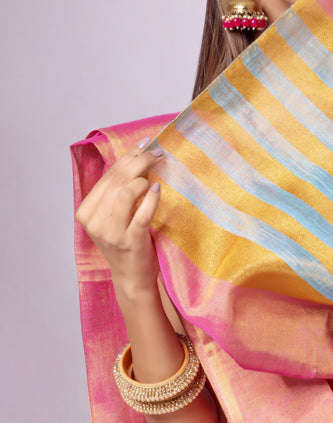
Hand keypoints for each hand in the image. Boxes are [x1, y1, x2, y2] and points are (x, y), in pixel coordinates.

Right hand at [75, 139, 162, 297]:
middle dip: (138, 162)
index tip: (144, 144)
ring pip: (125, 193)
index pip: (107, 177)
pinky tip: (157, 190)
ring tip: (154, 177)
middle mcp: (94, 223)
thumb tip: (136, 156)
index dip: (127, 157)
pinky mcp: (131, 241)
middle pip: (116, 181)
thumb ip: (117, 192)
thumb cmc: (126, 243)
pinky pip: (142, 213)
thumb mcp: (113, 217)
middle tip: (156, 153)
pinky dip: (151, 198)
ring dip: (142, 179)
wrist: (132, 278)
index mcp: (86, 213)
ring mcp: (111, 233)